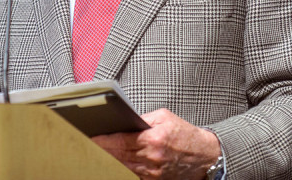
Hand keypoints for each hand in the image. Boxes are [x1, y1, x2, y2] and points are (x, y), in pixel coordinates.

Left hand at [92, 108, 220, 179]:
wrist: (205, 156)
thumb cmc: (185, 134)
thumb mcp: (165, 117)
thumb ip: (143, 119)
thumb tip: (123, 121)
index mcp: (154, 139)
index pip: (120, 141)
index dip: (103, 141)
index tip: (90, 137)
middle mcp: (152, 158)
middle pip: (118, 156)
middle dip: (101, 150)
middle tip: (86, 145)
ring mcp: (153, 173)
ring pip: (122, 167)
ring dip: (108, 161)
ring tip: (95, 153)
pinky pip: (132, 175)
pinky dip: (121, 169)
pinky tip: (111, 163)